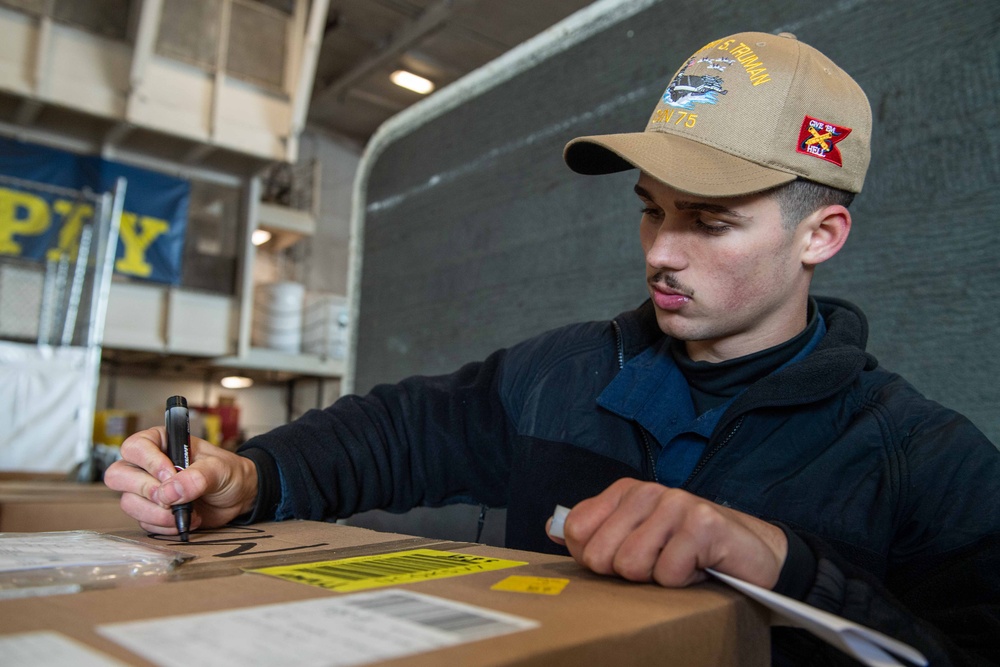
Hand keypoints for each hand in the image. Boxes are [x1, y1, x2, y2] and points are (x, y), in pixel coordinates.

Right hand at [103, 427, 258, 535]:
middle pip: (118, 475)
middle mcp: (147, 465)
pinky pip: (144, 522)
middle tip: (171, 498)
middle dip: (145, 490)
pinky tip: (186, 520)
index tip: (171, 474)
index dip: (149, 463)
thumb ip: (197, 477)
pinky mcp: (152, 512)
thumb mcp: (219, 469)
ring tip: (187, 512)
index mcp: (160, 442)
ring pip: (128, 502)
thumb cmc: (228, 472)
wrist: (238, 496)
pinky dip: (164, 526)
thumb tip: (169, 492)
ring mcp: (147, 490)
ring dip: (157, 513)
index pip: (135, 447)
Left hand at [548, 478, 786, 588]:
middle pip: (602, 554)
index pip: (577, 530)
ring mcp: (676, 503)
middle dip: (627, 573)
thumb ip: (595, 531)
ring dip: (657, 578)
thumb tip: (552, 528)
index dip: (594, 559)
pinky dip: (683, 582)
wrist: (750, 552)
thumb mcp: (636, 536)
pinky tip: (699, 567)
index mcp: (625, 491)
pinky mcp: (702, 523)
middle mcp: (648, 490)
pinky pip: (668, 573)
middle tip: (656, 564)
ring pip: (632, 565)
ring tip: (679, 563)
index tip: (622, 559)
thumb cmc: (688, 548)